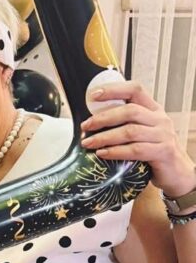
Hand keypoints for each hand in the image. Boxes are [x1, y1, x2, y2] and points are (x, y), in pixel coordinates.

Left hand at [80, 80, 195, 195]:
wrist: (177, 173)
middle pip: (129, 111)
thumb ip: (125, 124)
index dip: (114, 90)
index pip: (135, 89)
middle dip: (103, 118)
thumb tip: (92, 122)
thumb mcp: (142, 133)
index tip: (93, 95)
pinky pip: (136, 150)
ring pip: (130, 131)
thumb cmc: (154, 152)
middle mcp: (160, 119)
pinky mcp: (163, 152)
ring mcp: (163, 135)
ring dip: (105, 137)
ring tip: (88, 143)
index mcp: (153, 109)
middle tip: (86, 126)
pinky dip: (116, 152)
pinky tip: (102, 154)